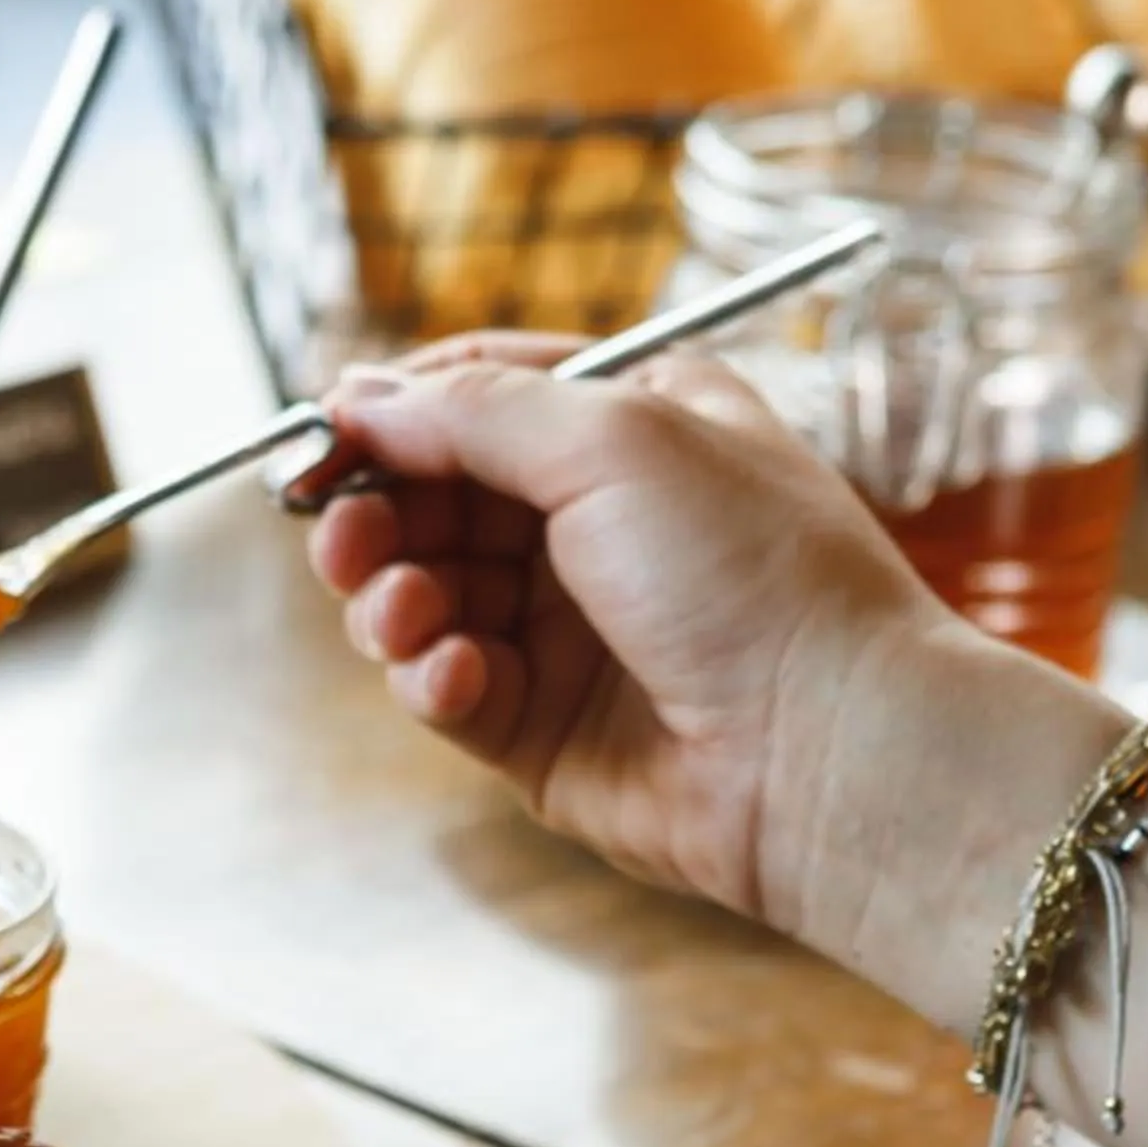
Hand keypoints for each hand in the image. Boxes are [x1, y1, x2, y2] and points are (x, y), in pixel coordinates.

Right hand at [307, 338, 947, 935]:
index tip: (320, 439)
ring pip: (424, 594)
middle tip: (344, 542)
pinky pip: (446, 686)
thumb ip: (473, 411)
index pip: (478, 394)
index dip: (392, 414)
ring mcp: (567, 627)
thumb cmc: (754, 576)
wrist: (827, 752)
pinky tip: (460, 679)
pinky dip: (432, 678)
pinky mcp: (542, 726)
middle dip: (376, 517)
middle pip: (432, 498)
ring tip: (408, 617)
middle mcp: (597, 520)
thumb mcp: (614, 440)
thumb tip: (356, 397)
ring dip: (392, 601)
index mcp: (632, 424)